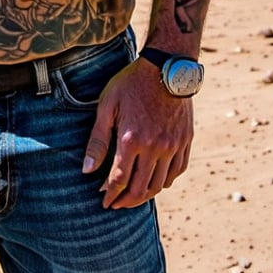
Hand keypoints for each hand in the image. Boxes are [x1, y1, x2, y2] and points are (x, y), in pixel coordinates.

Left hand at [82, 57, 193, 208]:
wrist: (166, 67)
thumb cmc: (131, 83)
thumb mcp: (107, 106)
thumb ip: (97, 140)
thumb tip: (86, 170)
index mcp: (131, 139)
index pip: (119, 180)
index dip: (109, 194)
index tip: (103, 201)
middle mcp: (154, 147)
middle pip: (140, 188)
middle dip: (125, 201)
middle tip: (116, 205)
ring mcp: (173, 145)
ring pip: (160, 184)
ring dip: (145, 195)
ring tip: (133, 198)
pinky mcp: (185, 141)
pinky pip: (177, 171)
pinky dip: (165, 182)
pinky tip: (155, 182)